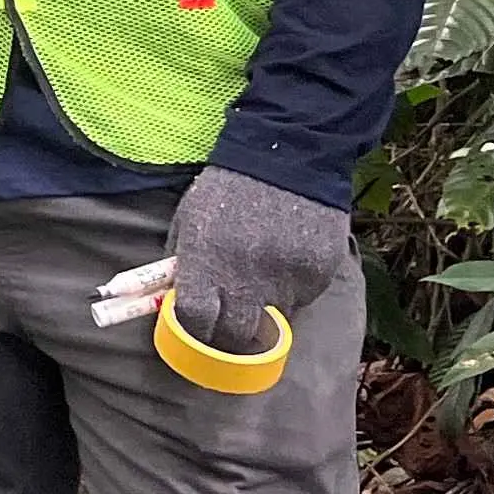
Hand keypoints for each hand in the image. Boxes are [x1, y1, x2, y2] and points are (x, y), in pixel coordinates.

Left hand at [163, 165, 345, 352]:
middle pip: (234, 335)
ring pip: (272, 321)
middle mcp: (245, 277)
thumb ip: (183, 262)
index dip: (194, 330)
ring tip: (260, 277)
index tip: (197, 327)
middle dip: (228, 334)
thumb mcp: (190, 219)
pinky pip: (301, 301)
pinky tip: (286, 260)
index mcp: (205, 260)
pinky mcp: (317, 277)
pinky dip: (291, 290)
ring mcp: (285, 280)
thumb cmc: (228, 187)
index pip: (195, 320)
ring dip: (263, 309)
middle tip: (228, 321)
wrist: (288, 158)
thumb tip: (176, 302)